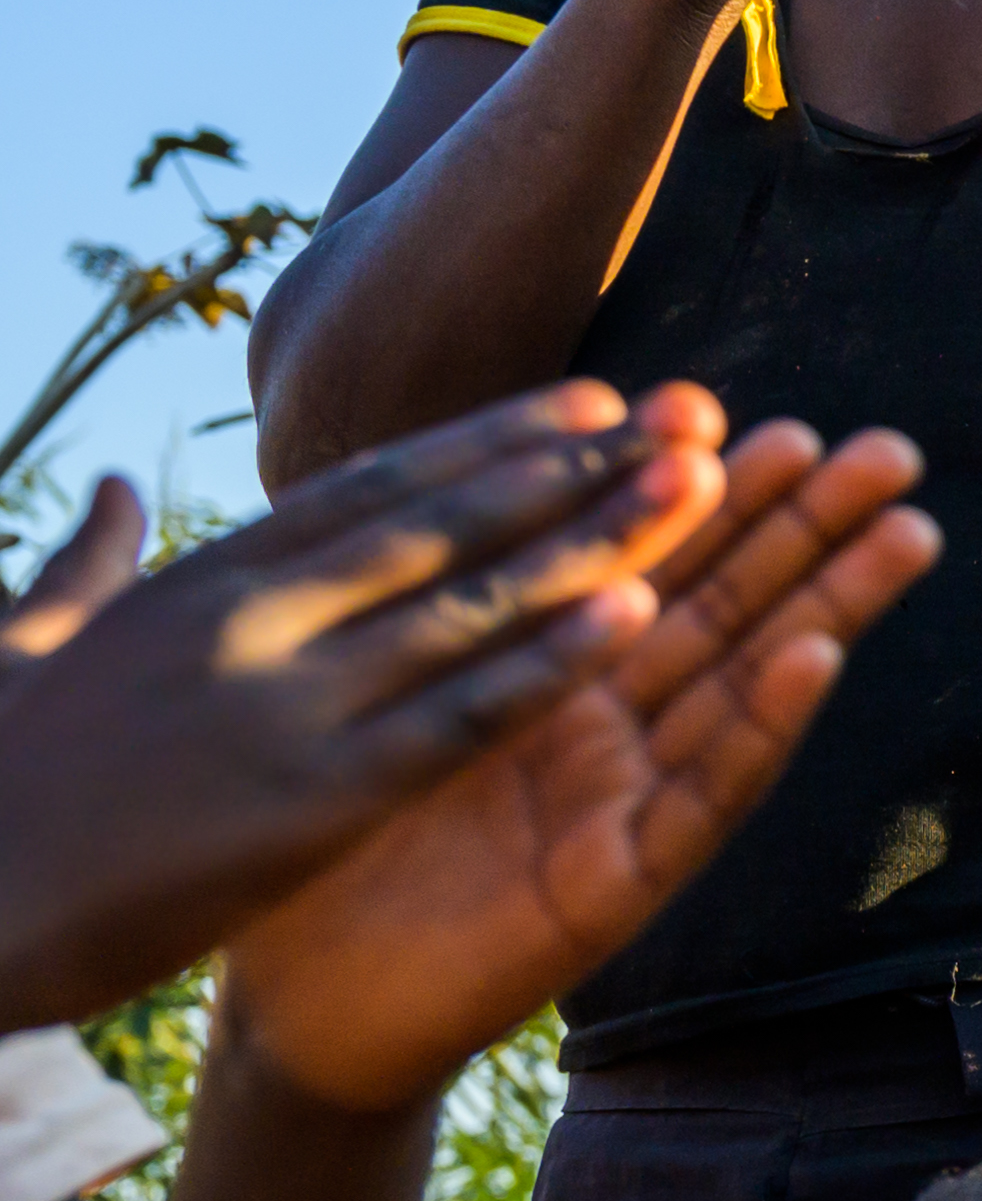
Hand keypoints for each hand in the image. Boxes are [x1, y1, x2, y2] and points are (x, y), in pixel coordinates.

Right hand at [0, 386, 730, 1025]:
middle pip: (445, 524)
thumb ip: (88, 562)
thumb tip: (118, 487)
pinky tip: (637, 618)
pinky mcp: (311, 800)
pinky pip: (459, 719)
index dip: (492, 439)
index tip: (591, 400)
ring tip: (696, 488)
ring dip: (593, 542)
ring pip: (472, 605)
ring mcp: (284, 705)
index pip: (373, 488)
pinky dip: (549, 664)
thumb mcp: (29, 645)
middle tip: (686, 420)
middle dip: (574, 470)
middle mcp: (251, 620)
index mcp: (198, 581)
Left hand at [220, 421, 938, 1113]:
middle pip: (727, 609)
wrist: (292, 1010)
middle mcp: (606, 731)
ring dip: (832, 607)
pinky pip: (701, 799)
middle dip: (810, 529)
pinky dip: (761, 725)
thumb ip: (444, 603)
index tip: (742, 409)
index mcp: (548, 674)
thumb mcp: (383, 696)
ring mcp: (622, 805)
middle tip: (890, 451)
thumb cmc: (323, 849)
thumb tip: (475, 473)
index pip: (645, 563)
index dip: (701, 490)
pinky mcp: (617, 886)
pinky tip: (814, 657)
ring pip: (744, 686)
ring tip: (908, 530)